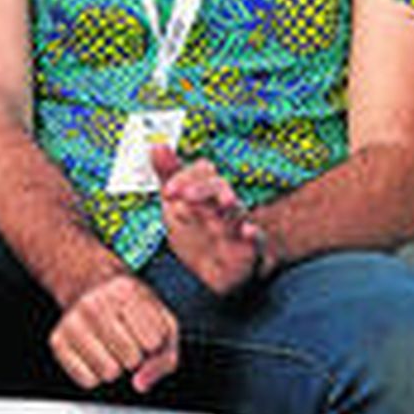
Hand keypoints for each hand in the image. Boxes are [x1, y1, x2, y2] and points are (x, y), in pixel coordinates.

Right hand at [49, 272, 178, 393]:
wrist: (91, 285)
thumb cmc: (132, 307)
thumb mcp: (161, 319)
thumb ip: (164, 357)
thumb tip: (140, 384)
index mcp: (127, 291)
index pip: (153, 342)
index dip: (154, 344)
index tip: (148, 332)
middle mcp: (96, 303)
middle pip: (131, 359)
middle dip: (136, 357)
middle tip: (130, 340)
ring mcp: (74, 321)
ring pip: (109, 372)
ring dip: (117, 368)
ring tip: (114, 348)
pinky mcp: (57, 340)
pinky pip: (87, 380)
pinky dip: (97, 375)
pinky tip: (98, 355)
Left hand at [152, 145, 264, 295]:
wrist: (211, 269)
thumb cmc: (195, 230)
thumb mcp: (175, 203)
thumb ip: (168, 174)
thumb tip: (156, 144)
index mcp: (206, 189)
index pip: (201, 172)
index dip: (185, 178)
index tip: (168, 191)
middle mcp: (223, 202)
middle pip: (218, 188)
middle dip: (204, 189)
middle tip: (185, 196)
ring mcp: (237, 223)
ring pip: (236, 211)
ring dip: (231, 206)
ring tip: (226, 202)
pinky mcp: (248, 247)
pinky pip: (256, 239)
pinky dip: (254, 235)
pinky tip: (248, 232)